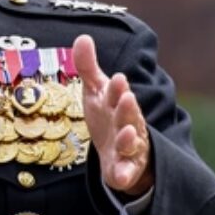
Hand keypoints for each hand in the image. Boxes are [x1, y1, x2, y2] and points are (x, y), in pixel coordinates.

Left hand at [72, 34, 153, 197]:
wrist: (117, 154)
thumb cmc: (107, 118)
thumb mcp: (96, 93)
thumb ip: (88, 67)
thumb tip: (83, 37)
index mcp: (117, 104)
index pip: (117, 93)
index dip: (117, 88)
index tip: (116, 78)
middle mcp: (127, 123)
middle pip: (128, 115)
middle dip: (127, 107)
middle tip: (126, 97)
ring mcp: (128, 147)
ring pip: (131, 143)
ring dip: (130, 138)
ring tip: (127, 132)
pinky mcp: (125, 169)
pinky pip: (127, 173)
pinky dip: (126, 175)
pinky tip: (121, 177)